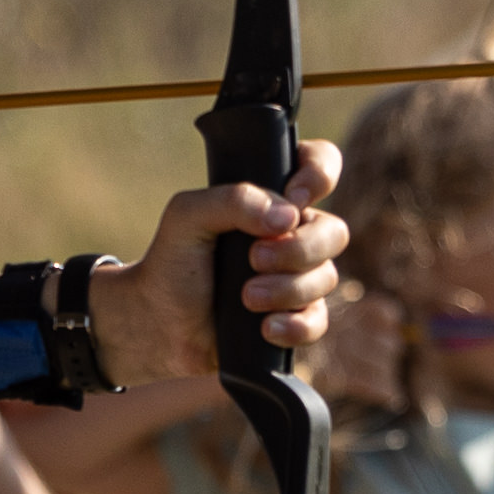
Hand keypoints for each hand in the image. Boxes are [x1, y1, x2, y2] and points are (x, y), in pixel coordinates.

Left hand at [99, 139, 348, 386]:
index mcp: (270, 199)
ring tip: (247, 298)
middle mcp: (291, 235)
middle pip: (333, 231)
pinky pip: (318, 320)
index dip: (319, 174)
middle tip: (254, 260)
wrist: (159, 326)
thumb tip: (288, 217)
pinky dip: (295, 325)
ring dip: (287, 289)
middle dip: (299, 248)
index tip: (293, 197)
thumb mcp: (187, 216)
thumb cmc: (173, 263)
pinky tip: (266, 328)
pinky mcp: (295, 319)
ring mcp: (297, 278)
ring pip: (326, 278)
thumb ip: (232, 200)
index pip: (319, 165)